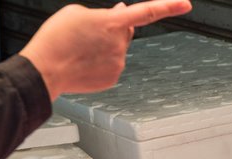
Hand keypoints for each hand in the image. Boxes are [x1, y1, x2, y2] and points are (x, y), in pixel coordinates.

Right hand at [19, 1, 193, 99]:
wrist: (45, 69)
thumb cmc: (56, 38)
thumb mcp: (76, 12)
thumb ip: (104, 13)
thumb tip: (122, 14)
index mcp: (113, 23)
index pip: (147, 12)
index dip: (169, 6)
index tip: (186, 4)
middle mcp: (120, 44)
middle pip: (126, 31)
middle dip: (115, 28)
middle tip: (91, 32)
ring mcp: (118, 63)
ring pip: (117, 49)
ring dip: (104, 46)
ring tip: (81, 49)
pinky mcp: (113, 78)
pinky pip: (111, 65)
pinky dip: (100, 62)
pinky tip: (83, 62)